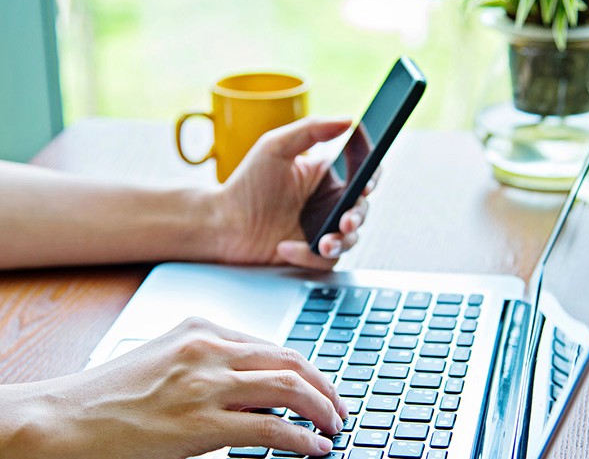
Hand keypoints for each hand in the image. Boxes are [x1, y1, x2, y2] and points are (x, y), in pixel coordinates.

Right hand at [5, 318, 347, 458]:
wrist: (63, 419)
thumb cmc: (109, 395)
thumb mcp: (167, 360)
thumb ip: (212, 363)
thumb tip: (258, 385)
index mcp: (201, 329)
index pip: (271, 345)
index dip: (303, 367)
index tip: (318, 385)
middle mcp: (209, 348)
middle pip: (290, 360)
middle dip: (323, 385)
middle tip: (337, 405)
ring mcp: (207, 384)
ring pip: (289, 388)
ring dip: (321, 407)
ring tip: (333, 424)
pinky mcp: (202, 423)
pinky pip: (271, 428)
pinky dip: (301, 438)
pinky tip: (313, 447)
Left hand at [212, 117, 370, 269]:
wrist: (222, 225)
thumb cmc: (245, 185)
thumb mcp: (275, 147)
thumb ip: (311, 129)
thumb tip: (348, 120)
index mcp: (324, 177)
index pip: (362, 174)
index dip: (372, 178)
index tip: (366, 184)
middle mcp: (327, 203)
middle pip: (362, 209)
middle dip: (358, 215)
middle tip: (346, 219)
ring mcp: (320, 229)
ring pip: (351, 238)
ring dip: (342, 241)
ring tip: (324, 242)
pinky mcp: (311, 253)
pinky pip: (327, 259)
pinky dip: (309, 256)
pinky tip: (286, 247)